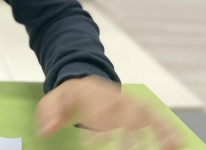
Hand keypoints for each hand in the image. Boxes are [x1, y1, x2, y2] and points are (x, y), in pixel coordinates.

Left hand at [37, 76, 182, 148]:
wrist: (80, 78)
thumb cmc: (66, 97)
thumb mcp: (51, 102)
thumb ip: (49, 115)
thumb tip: (46, 132)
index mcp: (88, 95)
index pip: (95, 111)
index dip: (96, 129)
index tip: (90, 145)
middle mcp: (109, 97)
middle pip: (122, 113)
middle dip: (128, 131)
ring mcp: (124, 100)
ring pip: (142, 113)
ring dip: (155, 129)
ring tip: (168, 146)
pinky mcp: (135, 106)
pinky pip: (153, 115)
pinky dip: (164, 127)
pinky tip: (174, 142)